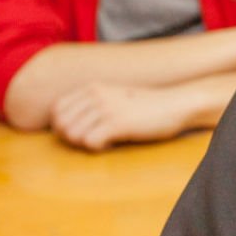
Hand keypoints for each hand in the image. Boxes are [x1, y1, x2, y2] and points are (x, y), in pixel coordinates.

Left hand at [50, 82, 190, 150]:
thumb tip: (72, 123)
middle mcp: (96, 95)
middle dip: (72, 138)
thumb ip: (94, 103)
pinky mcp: (118, 124)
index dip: (63, 125)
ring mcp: (106, 109)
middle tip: (92, 140)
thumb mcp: (117, 97)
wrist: (177, 105)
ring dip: (85, 144)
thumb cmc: (149, 106)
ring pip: (72, 134)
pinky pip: (89, 142)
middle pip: (61, 124)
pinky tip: (112, 144)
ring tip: (104, 142)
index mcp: (93, 88)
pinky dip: (98, 148)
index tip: (82, 132)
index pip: (58, 109)